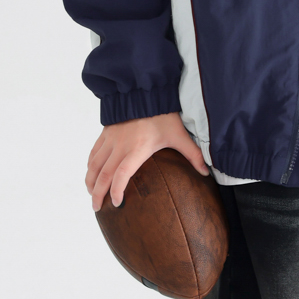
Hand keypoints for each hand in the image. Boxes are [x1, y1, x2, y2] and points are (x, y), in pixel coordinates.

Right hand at [85, 112, 209, 211]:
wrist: (145, 91)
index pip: (122, 174)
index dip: (117, 190)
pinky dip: (90, 165)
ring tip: (91, 195)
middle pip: (104, 174)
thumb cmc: (163, 114)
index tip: (116, 204)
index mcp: (137, 148)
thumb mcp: (179, 135)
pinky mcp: (106, 132)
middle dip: (98, 193)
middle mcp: (120, 145)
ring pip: (94, 164)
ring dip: (90, 181)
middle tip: (96, 208)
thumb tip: (207, 173)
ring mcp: (111, 139)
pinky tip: (91, 174)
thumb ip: (193, 154)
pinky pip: (94, 152)